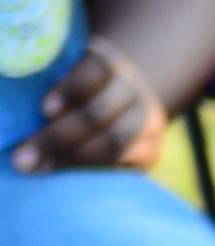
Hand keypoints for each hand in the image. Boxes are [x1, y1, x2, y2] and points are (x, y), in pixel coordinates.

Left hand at [14, 41, 176, 170]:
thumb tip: (32, 117)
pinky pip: (125, 164)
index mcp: (110, 62)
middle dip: (59, 136)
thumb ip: (55, 87)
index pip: (95, 71)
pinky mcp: (151, 151)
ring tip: (44, 167)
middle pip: (100, 112)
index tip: (43, 110)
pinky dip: (95, 169)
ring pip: (115, 141)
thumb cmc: (76, 91)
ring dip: (75, 157)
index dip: (70, 90)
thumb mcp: (68, 76)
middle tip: (23, 157)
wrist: (120, 104)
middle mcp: (134, 90)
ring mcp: (148, 122)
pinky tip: (70, 175)